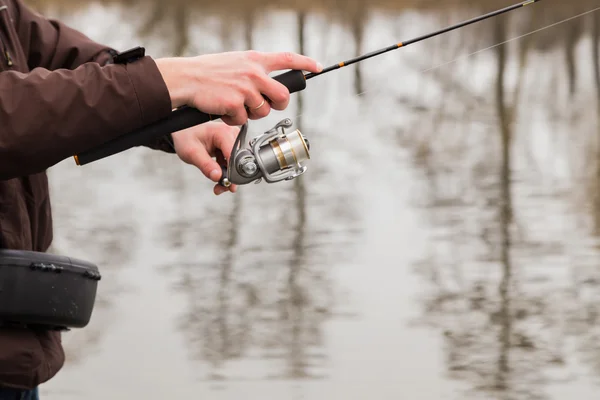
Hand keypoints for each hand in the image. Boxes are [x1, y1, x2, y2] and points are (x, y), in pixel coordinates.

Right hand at [155, 50, 321, 125]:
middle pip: (283, 96)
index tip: (316, 68)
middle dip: (277, 105)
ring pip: (263, 112)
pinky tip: (222, 109)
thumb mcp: (235, 62)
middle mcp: (254, 73)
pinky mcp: (236, 104)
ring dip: (250, 114)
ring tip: (233, 104)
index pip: (288, 58)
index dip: (305, 63)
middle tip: (265, 105)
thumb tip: (270, 84)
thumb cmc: (208, 72)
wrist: (186, 78)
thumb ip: (254, 71)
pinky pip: (244, 120)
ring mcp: (246, 89)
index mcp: (255, 60)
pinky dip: (234, 119)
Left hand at [171, 121, 238, 194]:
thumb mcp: (192, 152)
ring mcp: (232, 140)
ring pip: (237, 164)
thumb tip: (218, 176)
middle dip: (230, 177)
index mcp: (223, 132)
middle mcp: (231, 135)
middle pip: (238, 161)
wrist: (183, 132)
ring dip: (229, 177)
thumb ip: (205, 165)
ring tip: (218, 187)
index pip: (234, 156)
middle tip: (220, 188)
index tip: (226, 184)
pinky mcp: (231, 147)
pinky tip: (219, 179)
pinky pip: (233, 163)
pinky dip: (226, 173)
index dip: (232, 172)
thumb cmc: (186, 137)